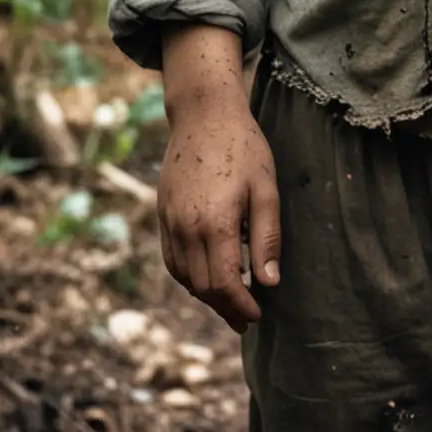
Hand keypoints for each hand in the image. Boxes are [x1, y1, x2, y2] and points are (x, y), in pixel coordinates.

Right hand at [158, 27, 280, 334]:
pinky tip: (206, 276)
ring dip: (206, 295)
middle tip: (247, 316)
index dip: (241, 305)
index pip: (224, 284)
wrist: (203, 114)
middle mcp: (186, 228)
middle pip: (202, 287)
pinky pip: (172, 259)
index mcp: (215, 223)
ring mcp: (170, 222)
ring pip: (184, 277)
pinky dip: (189, 276)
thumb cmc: (243, 147)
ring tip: (230, 301)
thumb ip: (267, 237)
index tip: (258, 314)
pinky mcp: (162, 214)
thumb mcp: (266, 188)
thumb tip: (269, 282)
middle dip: (225, 307)